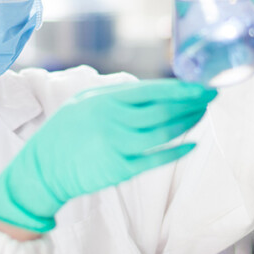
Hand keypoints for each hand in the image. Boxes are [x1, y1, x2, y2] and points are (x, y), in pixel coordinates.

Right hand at [0, 79, 216, 231]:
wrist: (43, 168)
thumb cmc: (66, 131)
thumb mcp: (85, 102)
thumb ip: (116, 95)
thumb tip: (152, 91)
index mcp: (104, 100)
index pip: (151, 90)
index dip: (180, 88)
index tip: (200, 84)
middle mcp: (111, 121)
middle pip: (161, 110)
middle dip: (190, 102)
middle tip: (210, 96)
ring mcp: (116, 146)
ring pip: (162, 133)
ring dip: (186, 123)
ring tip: (202, 115)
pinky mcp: (118, 169)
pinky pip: (154, 160)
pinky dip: (175, 152)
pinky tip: (192, 144)